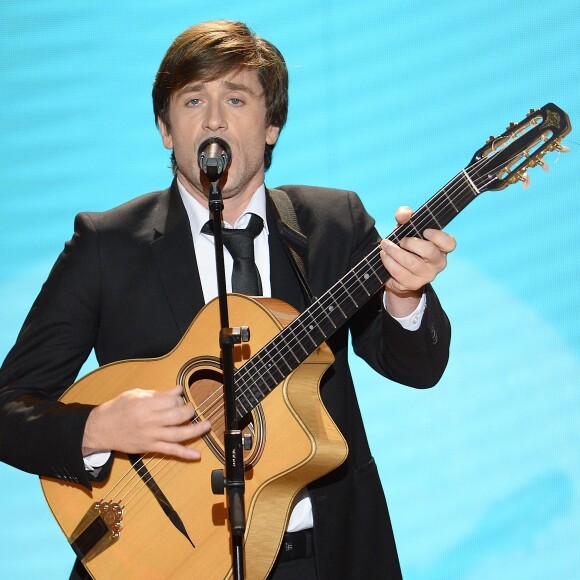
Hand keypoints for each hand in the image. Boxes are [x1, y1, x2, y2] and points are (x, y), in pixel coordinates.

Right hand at [82, 385, 210, 460]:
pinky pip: (170, 451)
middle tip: (192, 409)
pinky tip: (197, 455)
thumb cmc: (118, 408)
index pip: (172, 401)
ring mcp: (151, 436)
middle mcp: (149, 420)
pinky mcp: (150, 447)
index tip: (180, 399)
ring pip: (178, 434)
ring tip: (207, 425)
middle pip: (178, 416)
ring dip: (196, 430)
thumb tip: (179, 390)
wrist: (100, 428)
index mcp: (145, 404)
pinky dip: (185, 454)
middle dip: (189, 411)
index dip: (180, 399)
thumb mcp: (136, 394)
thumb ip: (159, 393)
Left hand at [380, 206, 455, 314]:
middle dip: (411, 243)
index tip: (425, 231)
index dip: (438, 237)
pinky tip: (384, 256)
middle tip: (401, 240)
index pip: (449, 243)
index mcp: (441, 247)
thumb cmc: (406, 244)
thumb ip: (405, 215)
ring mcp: (427, 275)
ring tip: (385, 245)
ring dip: (395, 252)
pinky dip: (389, 262)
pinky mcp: (413, 284)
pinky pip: (400, 273)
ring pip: (411, 263)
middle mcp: (438, 262)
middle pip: (429, 251)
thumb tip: (403, 214)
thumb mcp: (406, 227)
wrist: (397, 270)